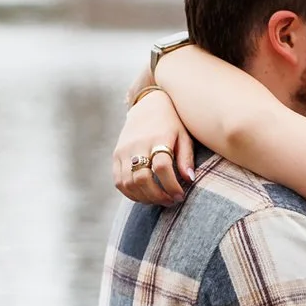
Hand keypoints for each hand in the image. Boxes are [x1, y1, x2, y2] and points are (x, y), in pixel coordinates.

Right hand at [113, 88, 195, 205]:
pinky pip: (119, 181)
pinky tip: (144, 196)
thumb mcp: (184, 136)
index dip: (171, 186)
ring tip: (159, 200)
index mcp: (158, 137)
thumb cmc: (172, 123)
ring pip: (128, 182)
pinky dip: (130, 193)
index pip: (162, 167)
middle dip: (157, 196)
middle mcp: (138, 144)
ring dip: (144, 197)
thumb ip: (186, 158)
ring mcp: (124, 150)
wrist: (148, 104)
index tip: (180, 196)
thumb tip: (190, 180)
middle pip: (142, 178)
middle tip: (171, 201)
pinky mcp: (116, 155)